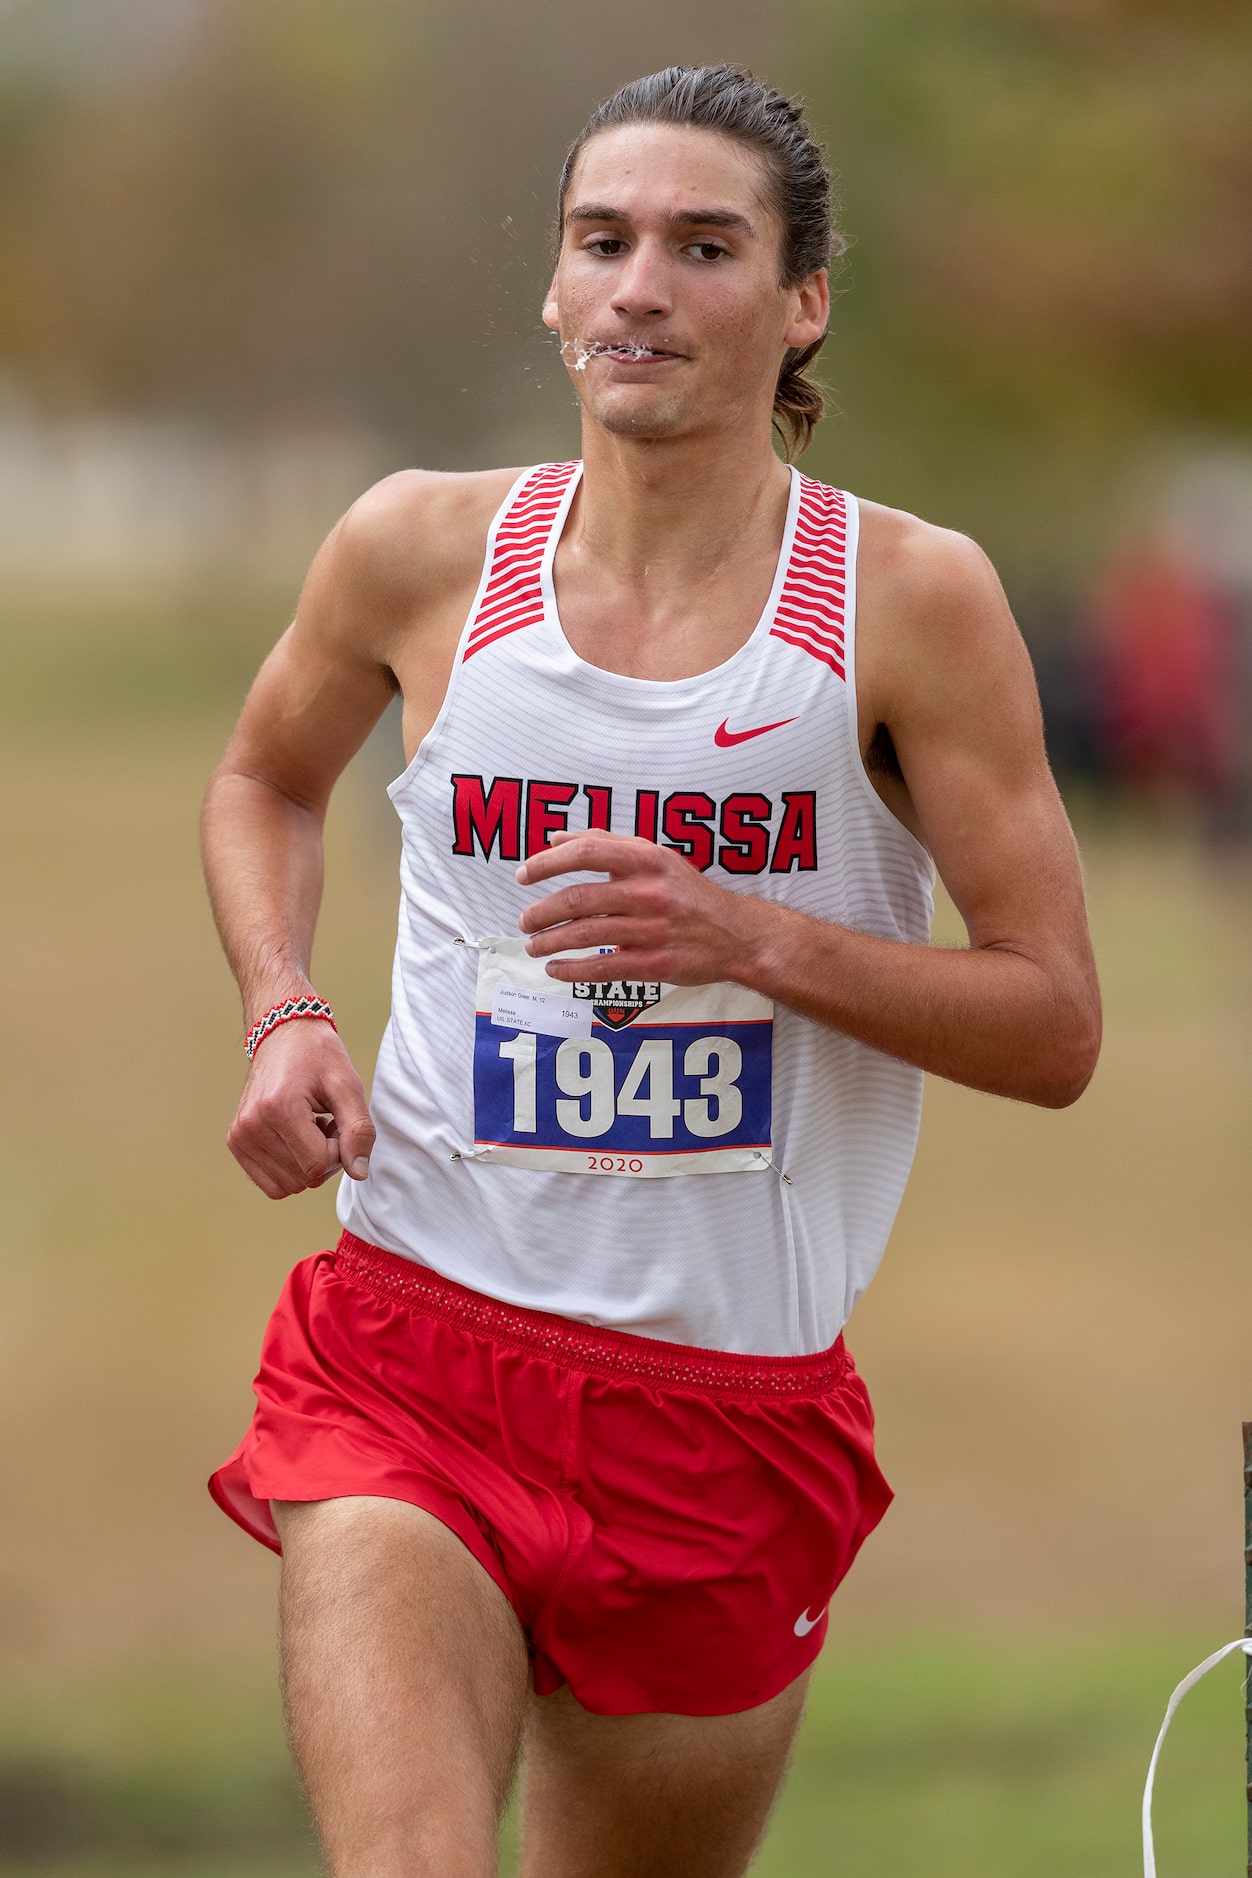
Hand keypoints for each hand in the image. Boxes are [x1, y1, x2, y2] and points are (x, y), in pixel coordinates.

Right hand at [227, 1019, 375, 1199]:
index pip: (318, 1165)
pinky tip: (296, 1138)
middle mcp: (252, 1125)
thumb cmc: (317, 1056)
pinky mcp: (236, 1142)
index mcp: (279, 1108)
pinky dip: (290, 1169)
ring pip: (288, 1185)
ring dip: (308, 1164)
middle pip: (304, 1178)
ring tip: (310, 1129)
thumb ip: (359, 1130)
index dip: (339, 1152)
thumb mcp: (347, 1085)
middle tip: (326, 1124)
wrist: (283, 1034)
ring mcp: (240, 1136)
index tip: (338, 1123)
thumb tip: (359, 1172)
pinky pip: (271, 1184)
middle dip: (325, 1158)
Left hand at [516, 829, 765, 986]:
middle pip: (578, 898)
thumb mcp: (656, 857)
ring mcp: (652, 930)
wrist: (737, 935)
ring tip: (533, 945)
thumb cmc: (689, 893)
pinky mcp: (655, 963)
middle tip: (524, 921)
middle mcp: (649, 892)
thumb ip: (607, 843)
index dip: (547, 862)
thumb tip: (555, 838)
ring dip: (549, 942)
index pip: (587, 853)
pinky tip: (556, 969)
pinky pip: (604, 968)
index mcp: (648, 860)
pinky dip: (572, 969)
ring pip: (585, 934)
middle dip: (541, 912)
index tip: (523, 875)